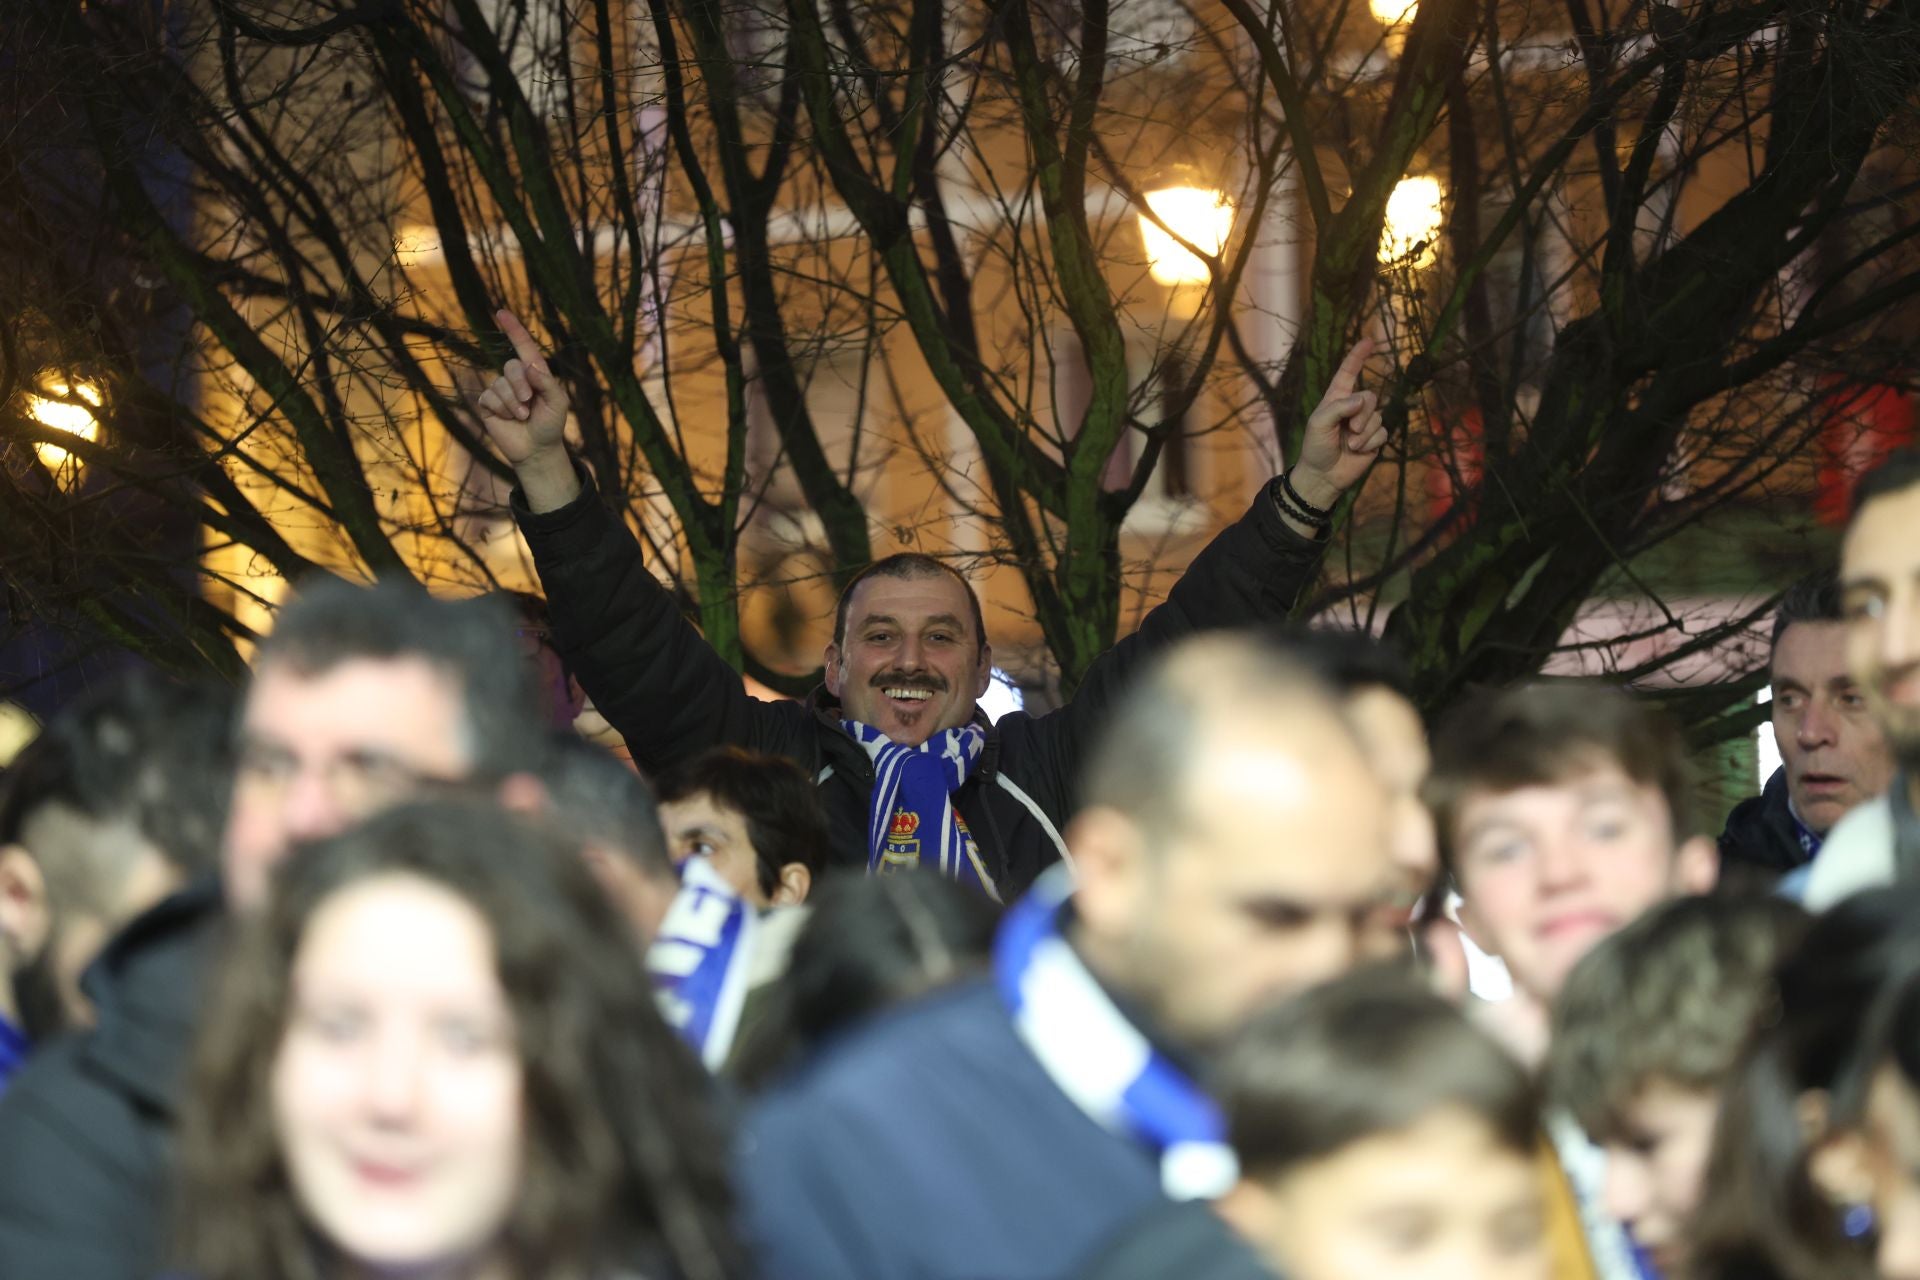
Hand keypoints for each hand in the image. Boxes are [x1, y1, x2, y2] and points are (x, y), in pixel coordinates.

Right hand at [455, 308, 571, 467]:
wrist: (537, 450)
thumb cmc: (550, 424)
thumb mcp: (558, 403)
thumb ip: (547, 383)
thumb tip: (529, 366)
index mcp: (535, 373)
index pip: (523, 347)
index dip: (513, 329)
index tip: (501, 313)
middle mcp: (516, 377)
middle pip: (511, 367)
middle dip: (521, 386)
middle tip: (529, 404)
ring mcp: (500, 390)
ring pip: (499, 384)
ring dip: (512, 403)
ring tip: (522, 417)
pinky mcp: (488, 404)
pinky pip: (488, 398)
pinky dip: (501, 410)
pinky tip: (508, 419)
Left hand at [1287, 337, 1387, 510]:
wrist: (1323, 475)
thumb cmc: (1316, 447)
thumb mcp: (1319, 423)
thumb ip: (1339, 407)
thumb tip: (1362, 400)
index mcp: (1336, 399)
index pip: (1348, 373)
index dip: (1357, 356)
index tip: (1369, 341)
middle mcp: (1352, 408)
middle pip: (1370, 397)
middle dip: (1362, 414)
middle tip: (1350, 430)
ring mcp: (1365, 423)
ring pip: (1378, 416)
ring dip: (1364, 433)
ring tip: (1350, 444)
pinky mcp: (1374, 438)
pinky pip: (1383, 432)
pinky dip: (1371, 442)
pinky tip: (1359, 451)